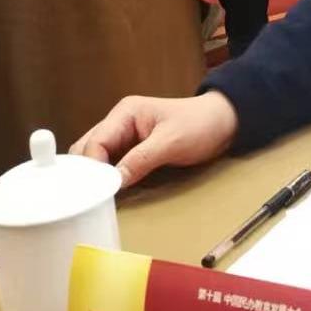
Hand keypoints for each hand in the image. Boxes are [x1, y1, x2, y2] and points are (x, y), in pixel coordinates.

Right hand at [70, 92, 238, 187]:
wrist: (224, 123)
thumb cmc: (200, 125)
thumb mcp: (171, 142)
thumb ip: (141, 160)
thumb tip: (113, 182)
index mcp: (125, 112)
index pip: (97, 141)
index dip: (92, 166)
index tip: (94, 191)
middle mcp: (120, 122)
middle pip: (89, 148)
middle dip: (86, 170)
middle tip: (87, 196)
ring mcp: (125, 136)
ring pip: (97, 157)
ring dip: (95, 175)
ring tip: (94, 197)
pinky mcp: (133, 149)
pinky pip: (112, 164)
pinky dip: (106, 177)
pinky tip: (106, 192)